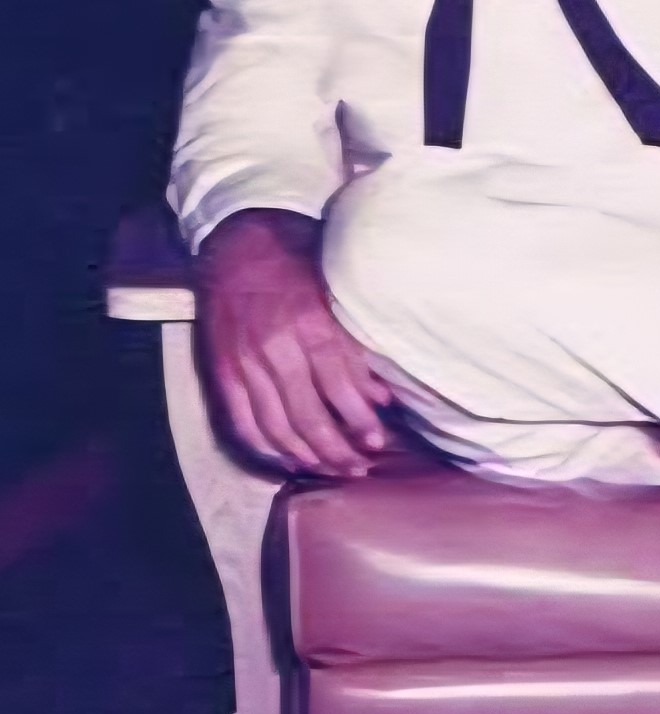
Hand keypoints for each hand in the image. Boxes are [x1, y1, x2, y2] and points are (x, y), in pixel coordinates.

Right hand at [196, 209, 397, 476]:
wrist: (236, 243)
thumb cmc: (296, 264)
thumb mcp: (335, 294)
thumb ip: (356, 347)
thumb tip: (382, 397)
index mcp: (309, 325)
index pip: (339, 388)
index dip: (359, 422)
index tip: (377, 443)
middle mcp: (276, 348)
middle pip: (308, 416)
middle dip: (336, 450)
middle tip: (357, 468)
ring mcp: (245, 362)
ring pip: (276, 427)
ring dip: (304, 456)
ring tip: (329, 469)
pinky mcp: (222, 370)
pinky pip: (242, 421)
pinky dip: (264, 447)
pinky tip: (286, 459)